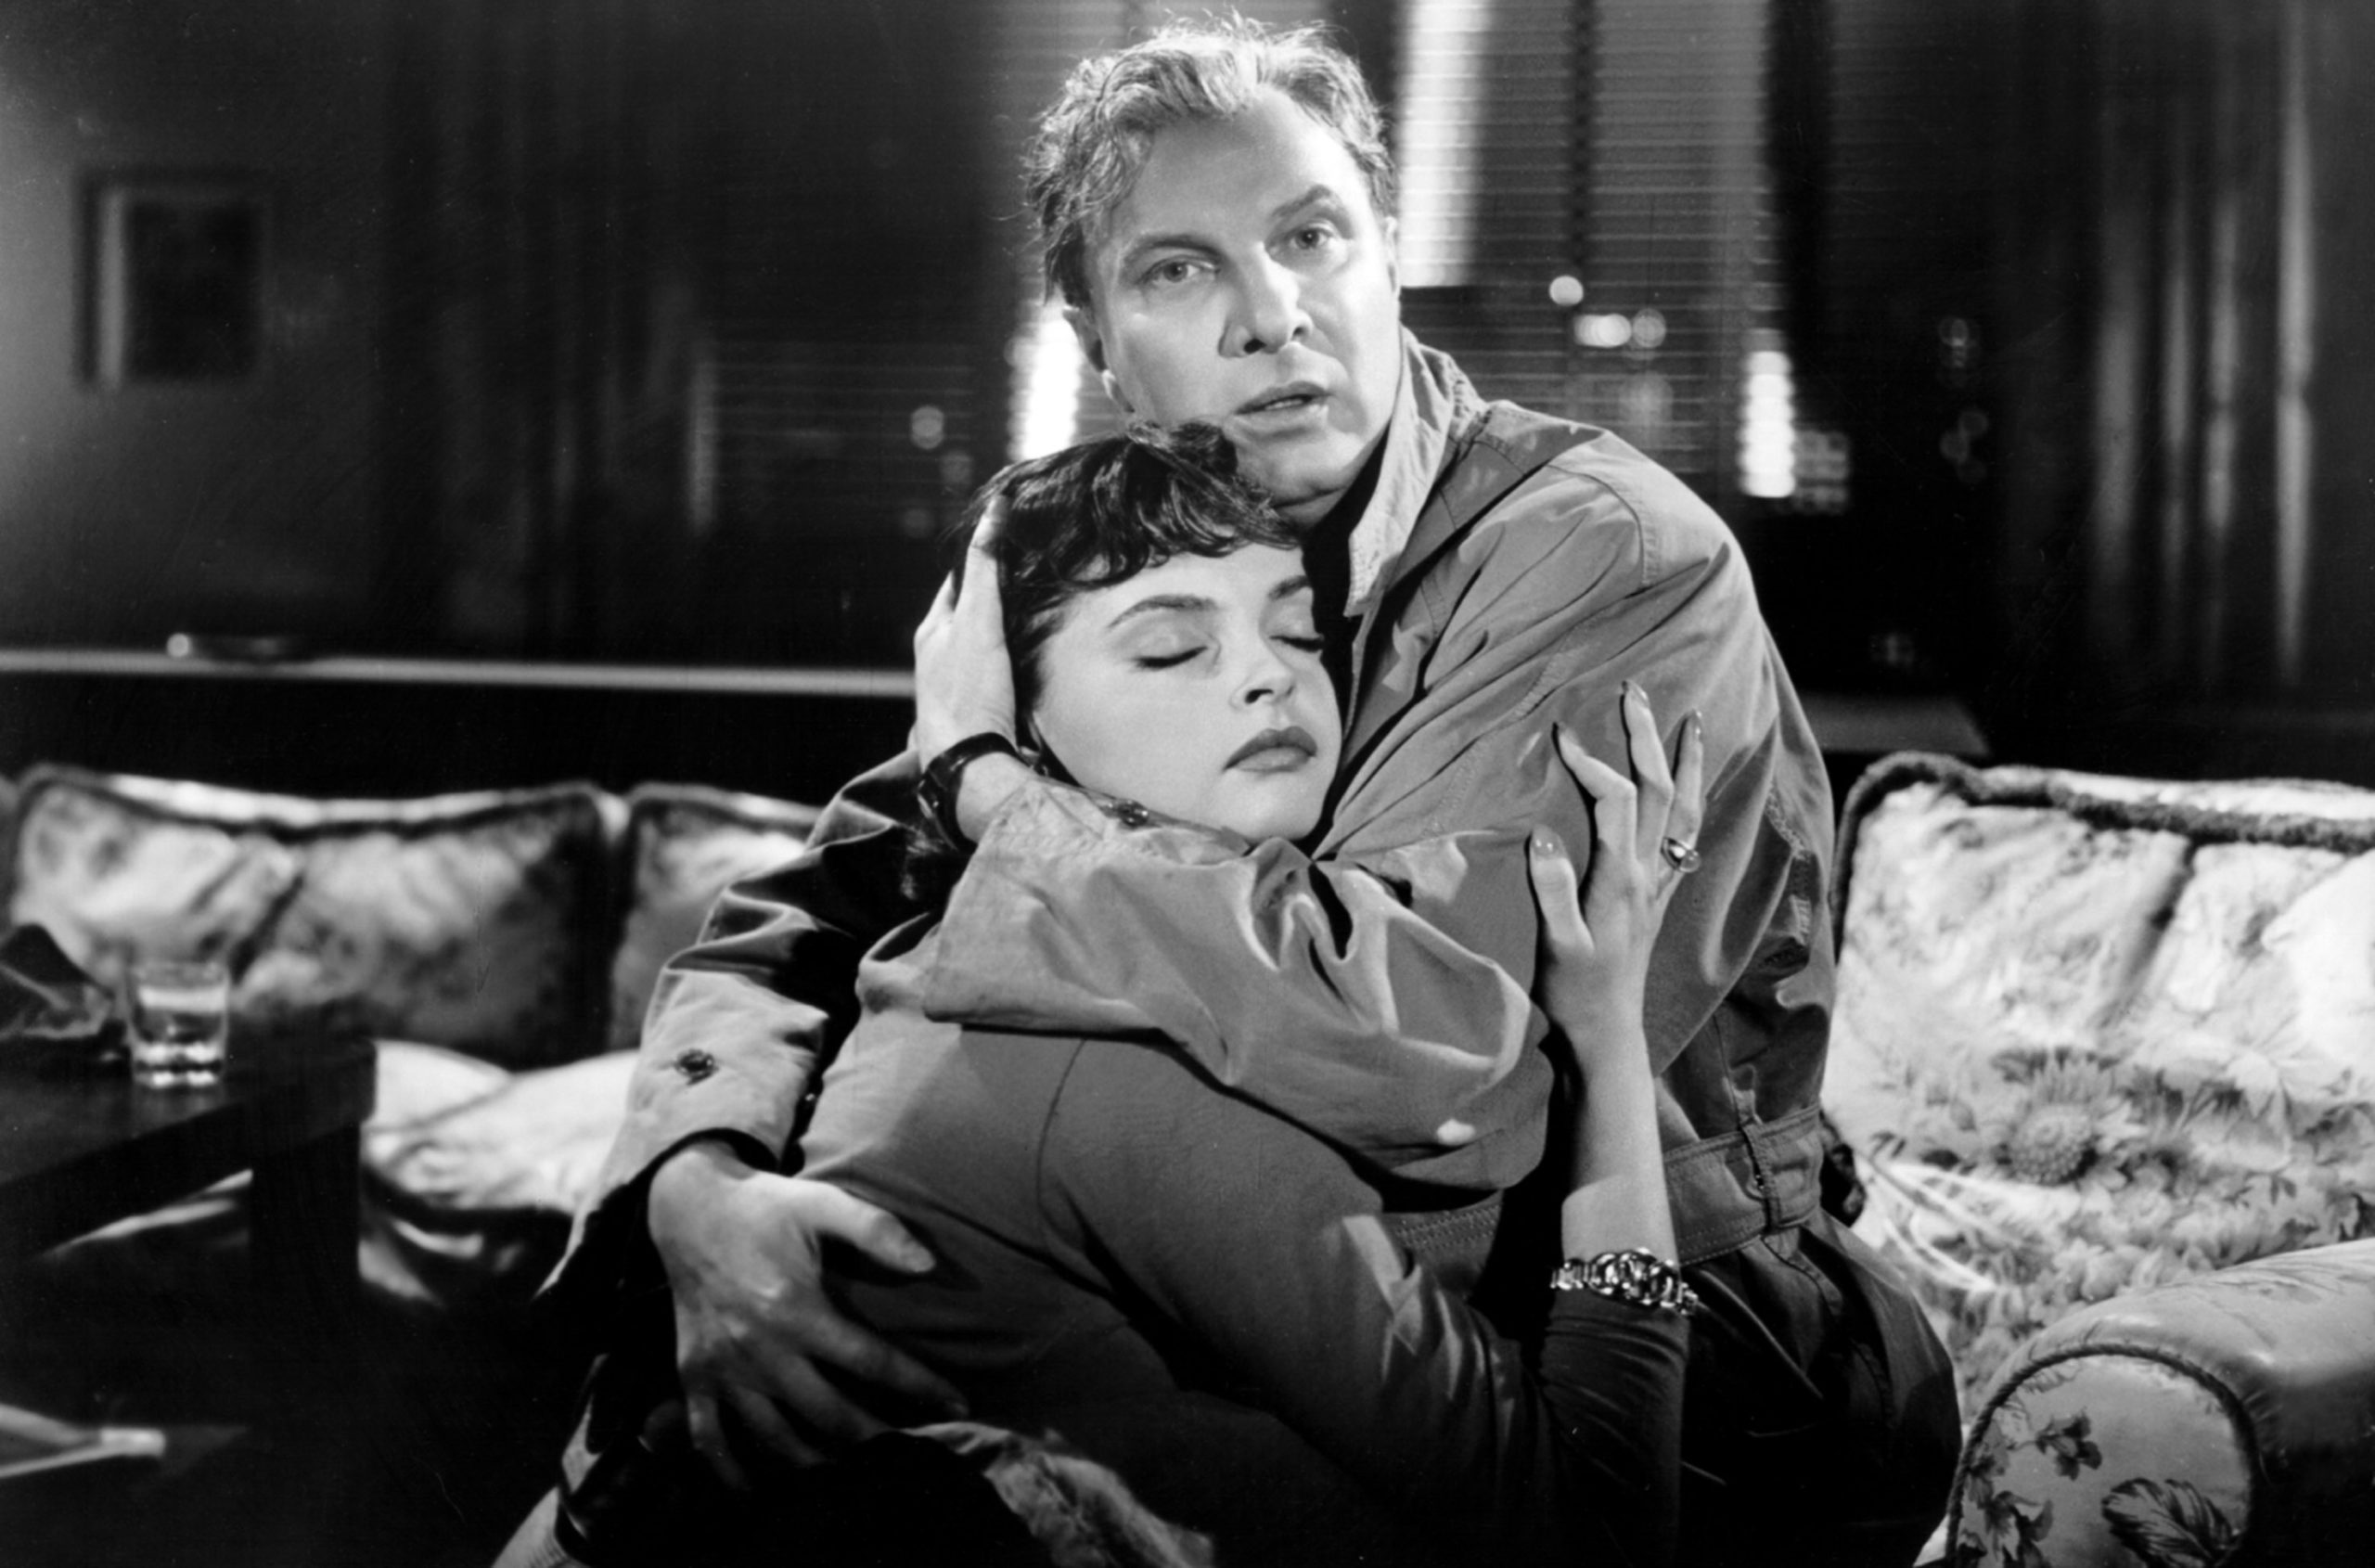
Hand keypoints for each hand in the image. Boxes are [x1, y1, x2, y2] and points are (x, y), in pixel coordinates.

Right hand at [647, 1142, 966, 1484]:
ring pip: (773, 1437)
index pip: (870, 1361)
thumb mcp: (822, 1202)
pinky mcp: (694, 1376)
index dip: (919, 1385)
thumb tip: (929, 1265)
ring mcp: (723, 1369)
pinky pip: (710, 1436)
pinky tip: (758, 1489)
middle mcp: (759, 1349)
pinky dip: (732, 1470)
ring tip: (855, 1479)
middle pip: (828, 1414)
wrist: (686, 1207)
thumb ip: (876, 1229)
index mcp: (794, 1309)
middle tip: (915, 1456)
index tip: (958, 1404)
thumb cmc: (765, 1206)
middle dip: (875, 1439)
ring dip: (815, 1464)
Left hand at [912, 493, 1017, 763]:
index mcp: (932, 632)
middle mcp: (938, 658)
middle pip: (970, 614)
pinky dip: (1010, 662)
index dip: (982, 560)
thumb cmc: (968, 692)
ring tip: (1036, 615)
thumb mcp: (978, 622)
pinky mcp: (977, 710)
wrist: (970, 762)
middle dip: (996, 597)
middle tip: (1031, 576)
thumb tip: (992, 515)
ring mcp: (956, 687)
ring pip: (982, 646)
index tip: (1009, 542)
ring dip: (1005, 632)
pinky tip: (1031, 664)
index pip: (957, 581)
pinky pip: (994, 674)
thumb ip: (985, 571)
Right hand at [1526, 684, 1705, 1073]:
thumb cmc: (1576, 993)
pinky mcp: (1659, 897)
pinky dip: (1692, 801)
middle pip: (1660, 791)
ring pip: (1685, 810)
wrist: (1608, 1035)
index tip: (1560, 735)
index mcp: (1620, 879)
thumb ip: (1552, 890)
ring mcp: (1659, 884)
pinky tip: (1692, 789)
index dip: (1590, 764)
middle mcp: (1648, 874)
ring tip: (1690, 720)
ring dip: (1687, 762)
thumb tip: (1544, 835)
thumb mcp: (1557, 945)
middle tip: (1635, 692)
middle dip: (1649, 738)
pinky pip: (1686, 836)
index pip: (1616, 801)